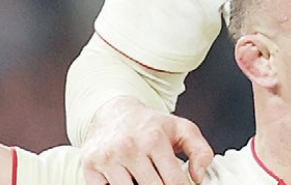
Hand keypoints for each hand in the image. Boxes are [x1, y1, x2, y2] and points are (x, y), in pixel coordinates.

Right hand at [80, 96, 213, 184]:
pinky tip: (126, 181)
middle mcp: (129, 148)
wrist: (113, 113)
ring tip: (145, 180)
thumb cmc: (150, 125)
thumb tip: (198, 177)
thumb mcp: (182, 129)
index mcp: (154, 139)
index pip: (174, 182)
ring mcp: (107, 159)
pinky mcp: (89, 168)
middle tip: (163, 182)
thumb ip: (200, 151)